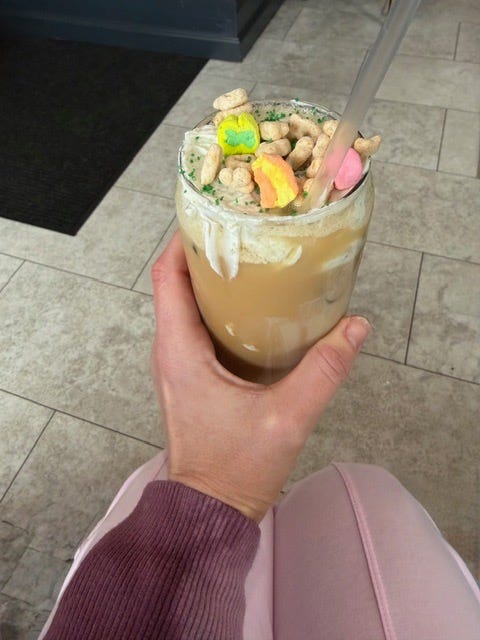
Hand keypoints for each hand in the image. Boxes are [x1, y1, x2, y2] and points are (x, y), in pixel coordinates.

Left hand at [151, 233, 369, 521]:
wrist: (209, 510)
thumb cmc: (235, 468)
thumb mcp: (286, 418)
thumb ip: (323, 372)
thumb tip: (356, 327)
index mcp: (179, 350)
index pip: (166, 277)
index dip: (182, 241)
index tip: (213, 216)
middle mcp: (169, 350)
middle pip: (175, 284)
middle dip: (204, 253)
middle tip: (243, 230)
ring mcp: (177, 364)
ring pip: (185, 305)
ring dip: (210, 280)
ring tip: (251, 259)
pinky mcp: (189, 377)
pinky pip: (194, 327)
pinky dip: (216, 307)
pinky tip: (252, 306)